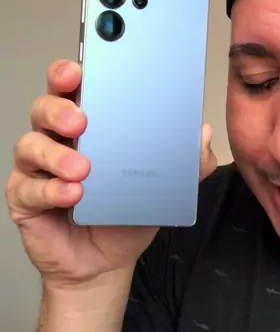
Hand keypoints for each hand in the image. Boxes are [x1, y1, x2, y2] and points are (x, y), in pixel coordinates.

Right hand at [5, 59, 216, 288]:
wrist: (105, 263)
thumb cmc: (125, 214)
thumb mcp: (164, 188)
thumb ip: (187, 162)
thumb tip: (202, 133)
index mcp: (90, 125)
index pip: (74, 88)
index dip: (71, 73)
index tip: (81, 68)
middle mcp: (58, 140)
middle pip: (46, 106)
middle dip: (60, 107)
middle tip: (81, 119)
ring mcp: (38, 168)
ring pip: (32, 144)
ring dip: (57, 154)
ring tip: (83, 169)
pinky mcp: (25, 199)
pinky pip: (29, 188)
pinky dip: (51, 189)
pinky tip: (72, 194)